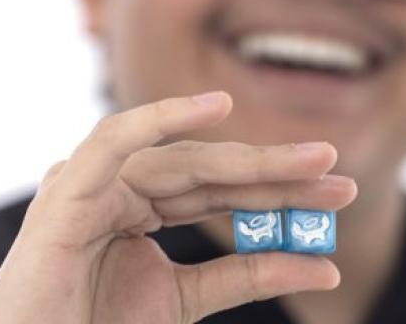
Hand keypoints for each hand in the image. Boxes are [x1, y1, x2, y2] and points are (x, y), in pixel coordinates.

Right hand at [0, 91, 356, 323]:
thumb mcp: (190, 299)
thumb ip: (251, 275)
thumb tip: (328, 270)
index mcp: (150, 208)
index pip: (226, 193)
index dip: (282, 192)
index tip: (337, 192)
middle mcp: (128, 188)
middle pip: (214, 173)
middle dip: (277, 174)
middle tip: (337, 172)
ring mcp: (98, 184)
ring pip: (185, 161)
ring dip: (250, 160)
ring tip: (311, 159)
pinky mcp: (68, 191)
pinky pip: (114, 144)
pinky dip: (161, 120)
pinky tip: (217, 106)